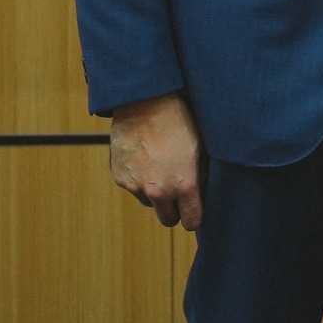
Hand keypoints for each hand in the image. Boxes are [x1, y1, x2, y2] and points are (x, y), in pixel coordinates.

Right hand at [109, 91, 204, 230]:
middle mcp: (159, 191)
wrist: (145, 101)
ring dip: (155, 192)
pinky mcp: (121, 178)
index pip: (192, 221)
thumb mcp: (200, 148)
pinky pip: (134, 187)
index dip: (195, 216)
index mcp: (184, 185)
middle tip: (178, 193)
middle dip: (174, 210)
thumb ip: (200, 177)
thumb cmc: (178, 120)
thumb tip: (202, 195)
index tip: (195, 210)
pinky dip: (139, 178)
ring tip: (160, 165)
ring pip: (149, 202)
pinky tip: (145, 157)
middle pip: (168, 220)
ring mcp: (137, 186)